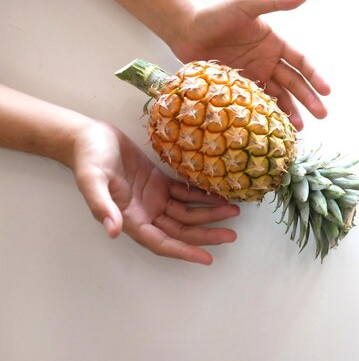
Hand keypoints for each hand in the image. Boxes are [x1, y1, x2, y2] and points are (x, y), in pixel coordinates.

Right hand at [72, 121, 239, 264]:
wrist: (88, 137)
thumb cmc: (88, 159)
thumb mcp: (91, 181)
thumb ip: (101, 206)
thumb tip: (113, 231)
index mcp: (130, 219)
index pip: (162, 242)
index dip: (184, 251)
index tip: (207, 258)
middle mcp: (146, 213)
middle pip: (181, 230)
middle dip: (206, 234)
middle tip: (232, 235)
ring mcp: (154, 198)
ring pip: (186, 212)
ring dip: (209, 214)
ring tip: (234, 211)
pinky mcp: (159, 182)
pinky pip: (184, 193)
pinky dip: (201, 196)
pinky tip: (219, 195)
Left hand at [170, 0, 330, 130]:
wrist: (183, 28)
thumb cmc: (214, 14)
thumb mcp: (246, 6)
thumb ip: (274, 2)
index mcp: (274, 43)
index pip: (301, 62)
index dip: (315, 76)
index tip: (327, 91)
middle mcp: (267, 61)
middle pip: (293, 83)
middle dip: (309, 99)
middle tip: (322, 116)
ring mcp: (252, 76)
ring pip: (277, 96)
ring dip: (290, 111)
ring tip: (300, 130)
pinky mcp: (237, 88)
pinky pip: (255, 103)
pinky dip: (266, 115)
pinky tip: (273, 128)